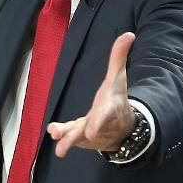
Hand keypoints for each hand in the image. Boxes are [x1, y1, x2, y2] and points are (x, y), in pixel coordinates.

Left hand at [47, 32, 135, 157]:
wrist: (125, 127)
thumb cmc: (117, 99)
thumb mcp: (118, 77)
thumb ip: (118, 57)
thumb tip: (128, 34)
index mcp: (109, 108)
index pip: (105, 114)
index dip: (99, 121)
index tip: (92, 129)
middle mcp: (100, 122)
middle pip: (91, 128)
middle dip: (83, 134)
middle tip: (75, 141)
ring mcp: (90, 132)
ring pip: (78, 136)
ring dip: (69, 140)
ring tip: (60, 148)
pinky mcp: (82, 137)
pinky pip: (72, 136)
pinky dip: (63, 135)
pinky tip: (53, 132)